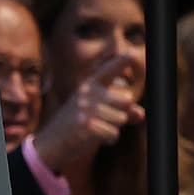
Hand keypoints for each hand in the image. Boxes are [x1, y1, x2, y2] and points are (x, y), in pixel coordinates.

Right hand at [30, 54, 145, 172]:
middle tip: (105, 119)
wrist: (52, 142)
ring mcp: (86, 108)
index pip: (108, 70)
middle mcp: (88, 93)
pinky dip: (110, 139)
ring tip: (98, 128)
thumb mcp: (96, 112)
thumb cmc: (78, 124)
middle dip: (122, 113)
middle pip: (126, 100)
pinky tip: (96, 137)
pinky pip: (114, 133)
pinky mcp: (86, 125)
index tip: (130, 52)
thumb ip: (120, 109)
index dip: (121, 61)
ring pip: (122, 118)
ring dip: (115, 128)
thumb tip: (140, 114)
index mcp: (90, 85)